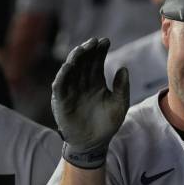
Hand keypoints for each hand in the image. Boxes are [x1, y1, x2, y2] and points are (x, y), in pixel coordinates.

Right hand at [51, 38, 128, 168]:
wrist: (94, 144)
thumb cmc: (107, 124)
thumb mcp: (119, 105)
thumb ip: (121, 88)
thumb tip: (123, 69)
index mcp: (96, 82)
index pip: (96, 61)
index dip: (100, 50)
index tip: (105, 40)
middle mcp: (82, 82)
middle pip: (83, 61)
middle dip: (88, 50)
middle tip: (94, 41)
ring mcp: (71, 90)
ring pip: (71, 69)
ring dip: (75, 58)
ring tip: (82, 49)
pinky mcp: (61, 100)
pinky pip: (60, 84)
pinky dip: (63, 75)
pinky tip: (69, 66)